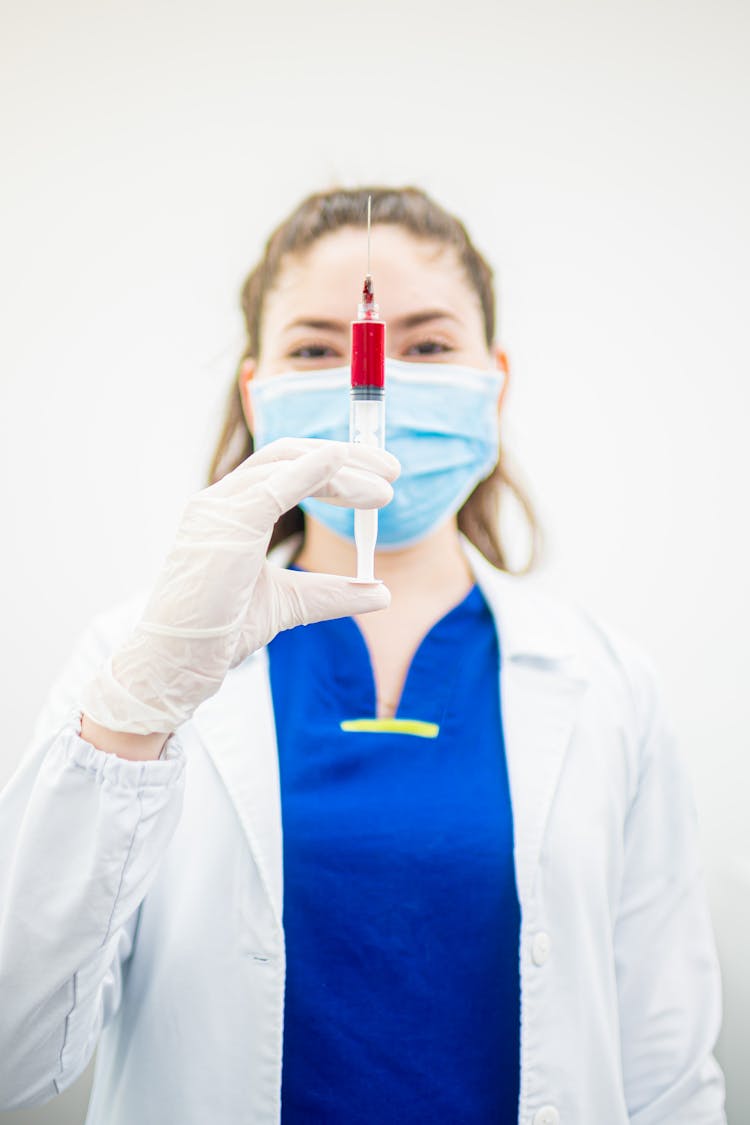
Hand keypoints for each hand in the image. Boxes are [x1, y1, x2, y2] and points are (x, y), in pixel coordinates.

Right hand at [79, 438, 399, 733]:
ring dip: (342, 470)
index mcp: (234, 511)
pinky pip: (273, 486)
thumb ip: (332, 594)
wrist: (180, 661)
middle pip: (291, 456)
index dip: (337, 467)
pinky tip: (338, 461)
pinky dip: (309, 470)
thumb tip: (381, 592)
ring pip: (288, 464)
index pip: (290, 469)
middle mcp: (223, 501)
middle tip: (394, 470)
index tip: (382, 479)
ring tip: (384, 490)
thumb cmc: (220, 629)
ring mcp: (219, 509)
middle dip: (347, 457)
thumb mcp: (290, 604)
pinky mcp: (225, 525)